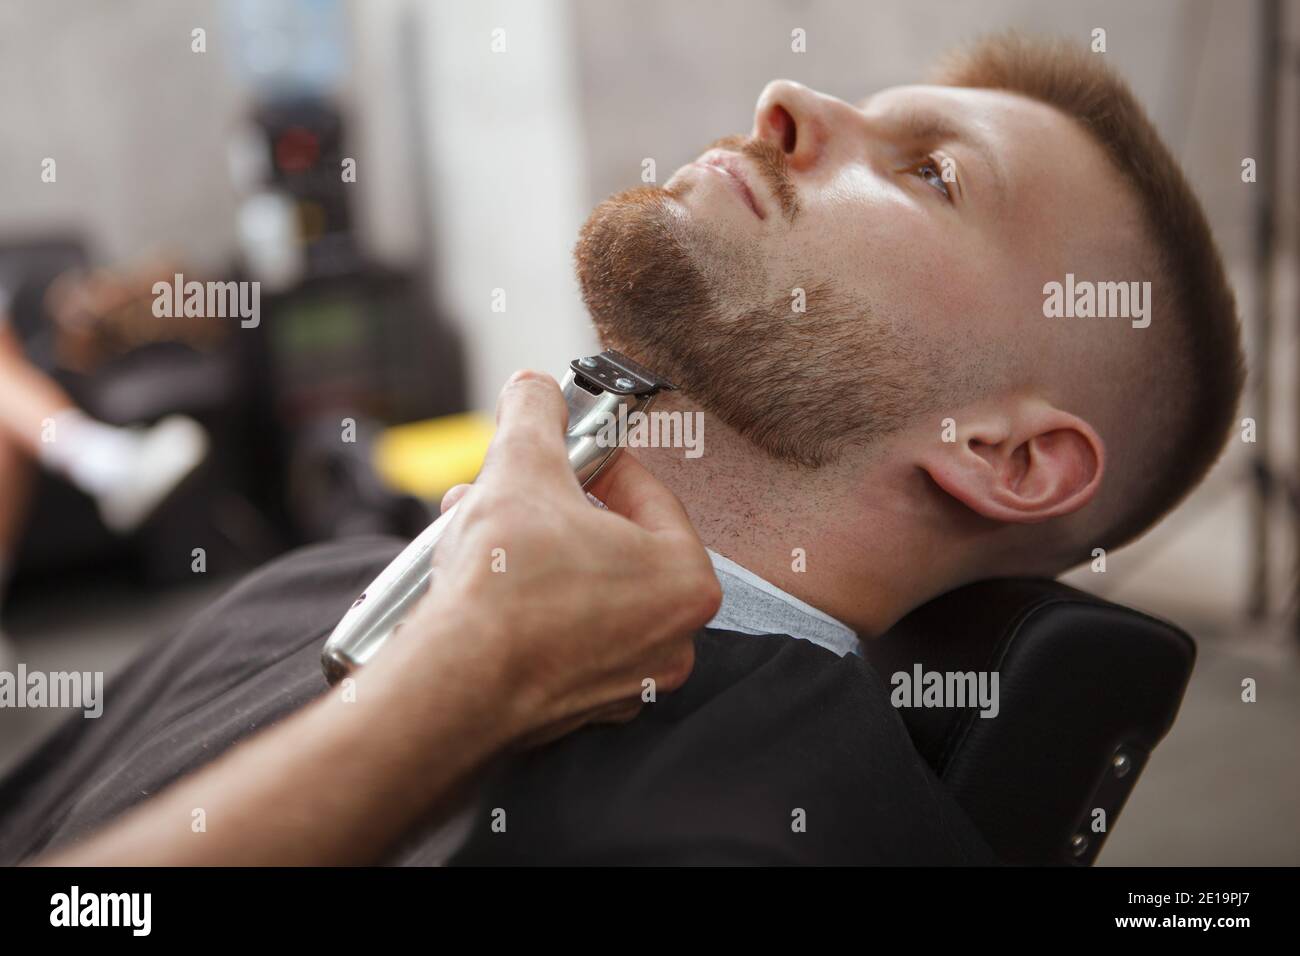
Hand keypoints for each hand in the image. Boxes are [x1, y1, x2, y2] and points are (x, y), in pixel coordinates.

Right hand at [404, 370, 720, 746]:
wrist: (454, 685)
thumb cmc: (504, 587)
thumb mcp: (522, 467)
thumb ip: (536, 414)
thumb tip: (534, 389)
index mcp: (685, 581)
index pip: (649, 495)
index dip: (600, 460)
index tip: (569, 450)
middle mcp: (671, 638)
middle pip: (614, 544)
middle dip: (555, 508)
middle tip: (518, 490)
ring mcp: (627, 679)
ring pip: (584, 589)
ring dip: (536, 551)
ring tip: (481, 527)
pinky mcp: (579, 705)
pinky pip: (562, 634)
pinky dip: (529, 604)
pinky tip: (484, 583)